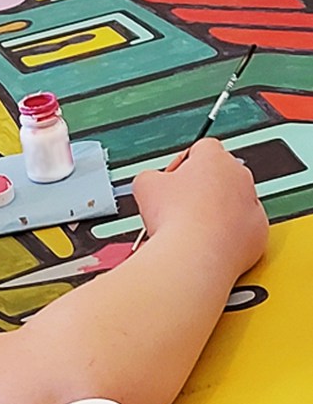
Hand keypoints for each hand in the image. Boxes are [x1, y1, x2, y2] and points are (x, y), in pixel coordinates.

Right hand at [132, 138, 267, 276]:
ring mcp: (253, 204)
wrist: (194, 255)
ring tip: (188, 229)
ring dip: (212, 213)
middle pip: (218, 176)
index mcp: (214, 157)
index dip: (182, 165)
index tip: (170, 182)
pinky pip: (241, 229)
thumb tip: (153, 182)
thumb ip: (151, 176)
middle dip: (199, 190)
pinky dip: (224, 236)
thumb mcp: (144, 184)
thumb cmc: (175, 218)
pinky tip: (203, 243)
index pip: (201, 148)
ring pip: (232, 204)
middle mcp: (240, 176)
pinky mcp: (258, 233)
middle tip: (176, 208)